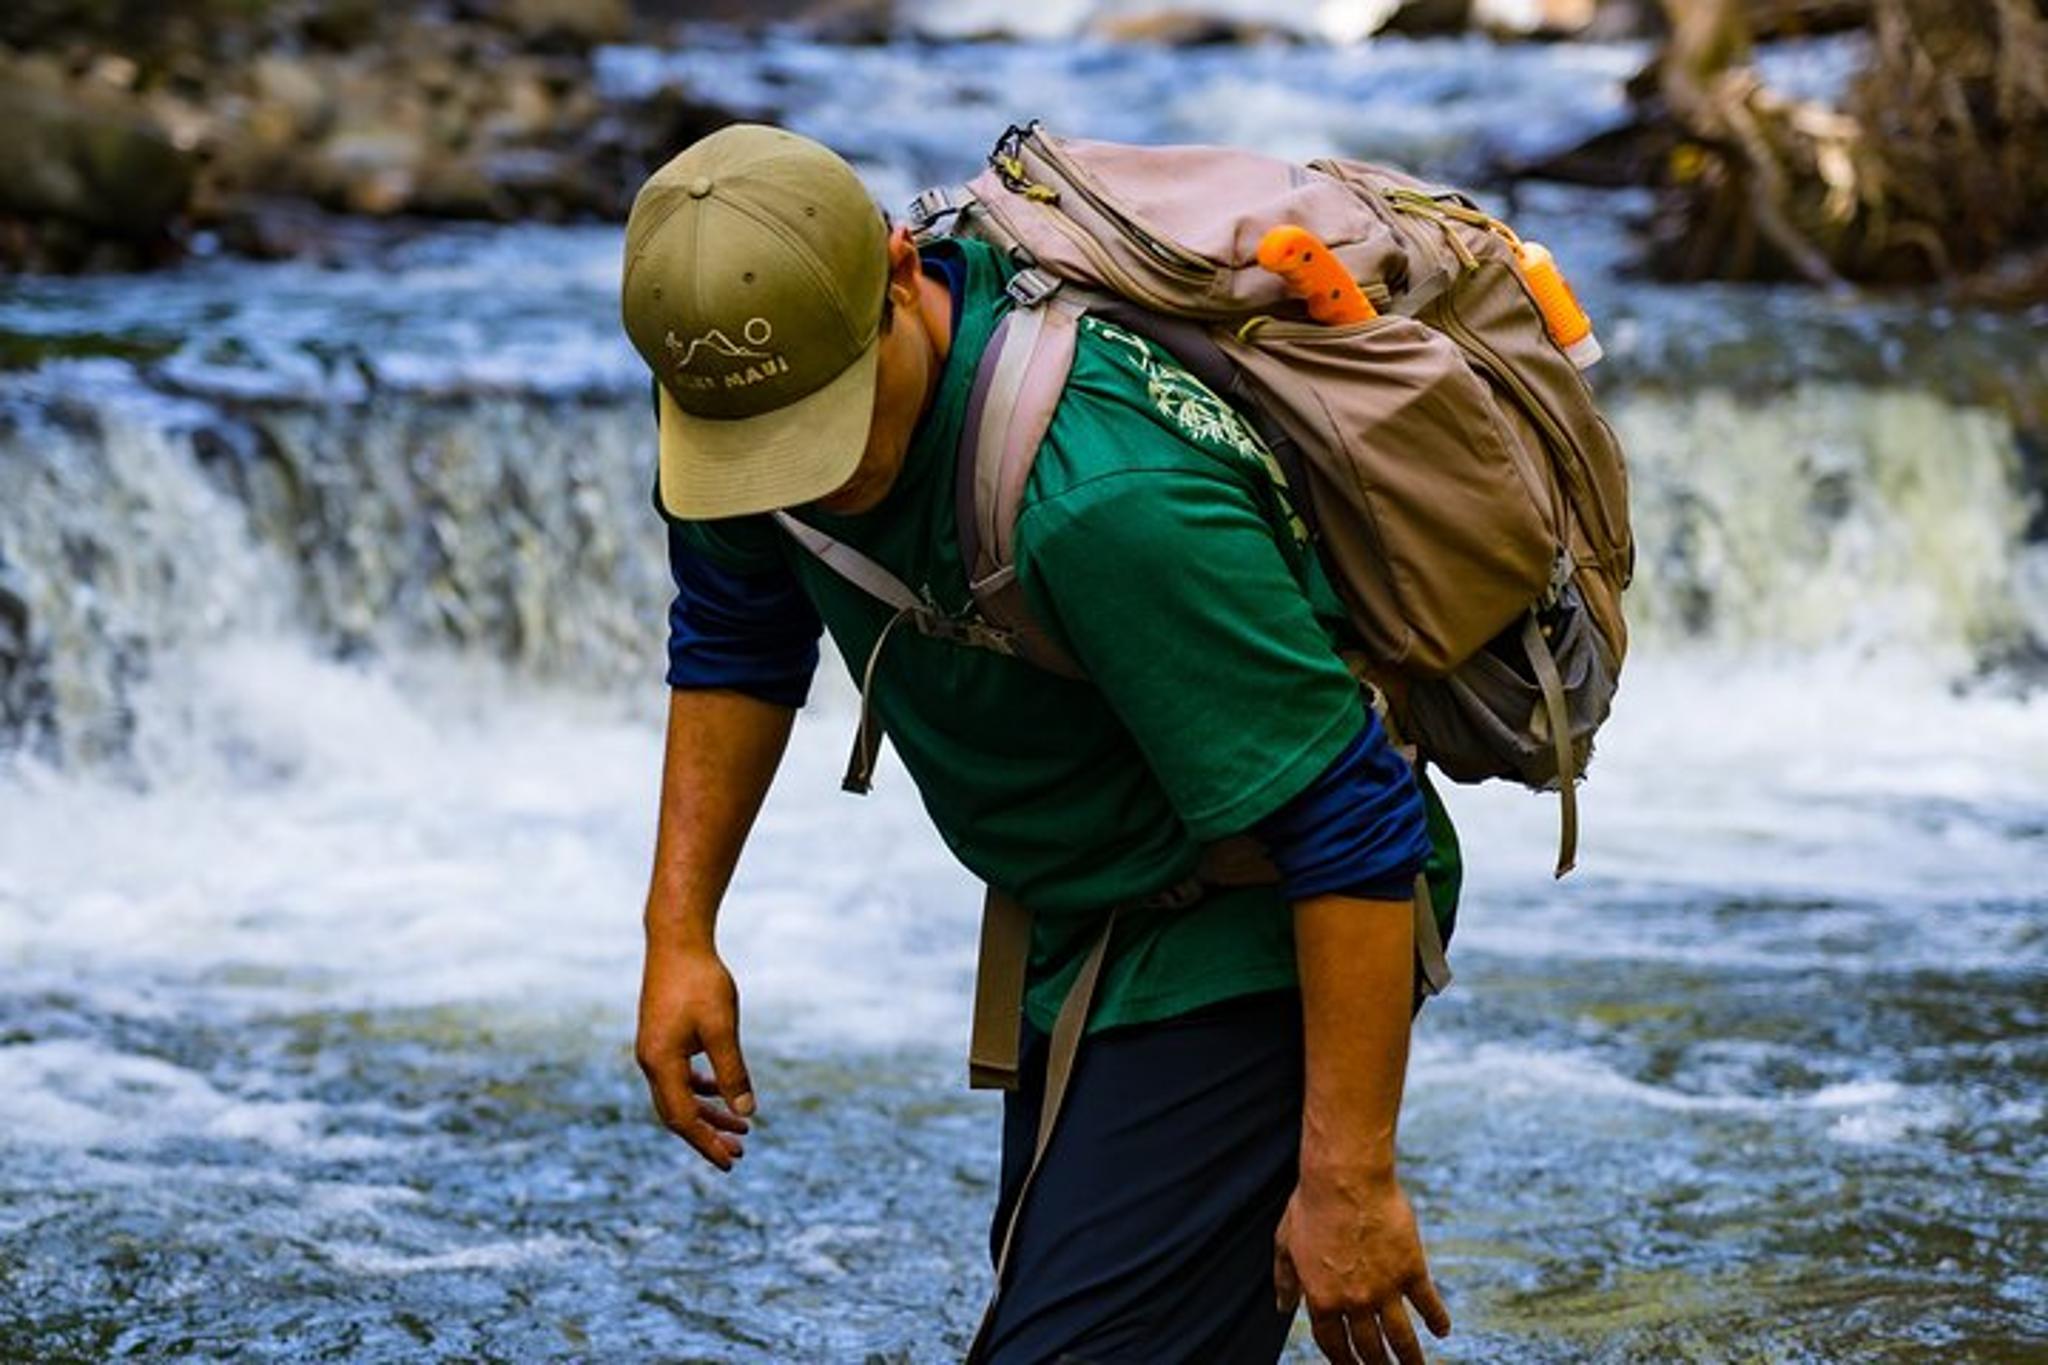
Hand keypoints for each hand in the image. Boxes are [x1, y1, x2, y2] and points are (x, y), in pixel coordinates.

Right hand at [635, 946, 754, 1170]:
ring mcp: (654, 1050)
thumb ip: (733, 1072)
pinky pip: (678, 1076)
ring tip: (741, 1128)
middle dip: (708, 1136)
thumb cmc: (701, 981)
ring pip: (679, 1096)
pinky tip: (720, 1090)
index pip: (684, 1118)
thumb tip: (746, 1113)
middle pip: (677, 1114)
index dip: (707, 1144)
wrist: (677, 941)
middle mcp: (651, 1062)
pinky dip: (700, 1088)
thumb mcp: (722, 1029)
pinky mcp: (661, 1038)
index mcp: (661, 1063)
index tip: (731, 1161)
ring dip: (708, 1113)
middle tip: (739, 1154)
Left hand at [1274, 1164, 1449, 1363]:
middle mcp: (1354, 1302)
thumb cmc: (1311, 1205)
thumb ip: (1285, 1279)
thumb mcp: (1285, 1243)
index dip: (1343, 1361)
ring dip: (1409, 1359)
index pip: (1333, 1344)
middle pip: (1369, 1348)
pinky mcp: (1411, 1270)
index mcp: (1320, 1298)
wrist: (1345, 1178)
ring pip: (1401, 1338)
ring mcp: (1385, 1288)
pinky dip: (1437, 1320)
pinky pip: (1427, 1304)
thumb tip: (1283, 1306)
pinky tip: (1443, 1331)